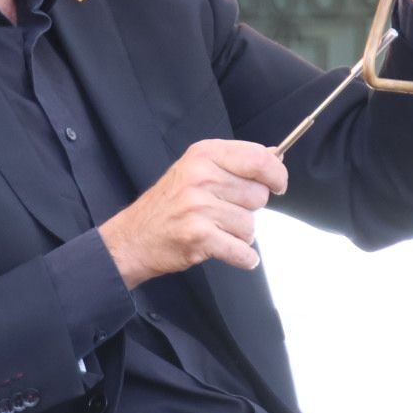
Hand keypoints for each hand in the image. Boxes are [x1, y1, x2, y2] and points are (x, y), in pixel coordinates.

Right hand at [98, 139, 286, 288]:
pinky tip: (225, 249)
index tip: (278, 184)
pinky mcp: (199, 236)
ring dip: (239, 234)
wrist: (133, 238)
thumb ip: (235, 162)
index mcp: (204, 154)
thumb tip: (275, 155)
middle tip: (223, 211)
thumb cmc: (168, 204)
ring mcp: (199, 207)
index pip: (258, 158)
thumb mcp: (196, 168)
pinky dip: (242, 258)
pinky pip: (242, 251)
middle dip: (248, 209)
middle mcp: (201, 177)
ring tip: (214, 229)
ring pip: (251, 226)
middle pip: (259, 195)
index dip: (276, 174)